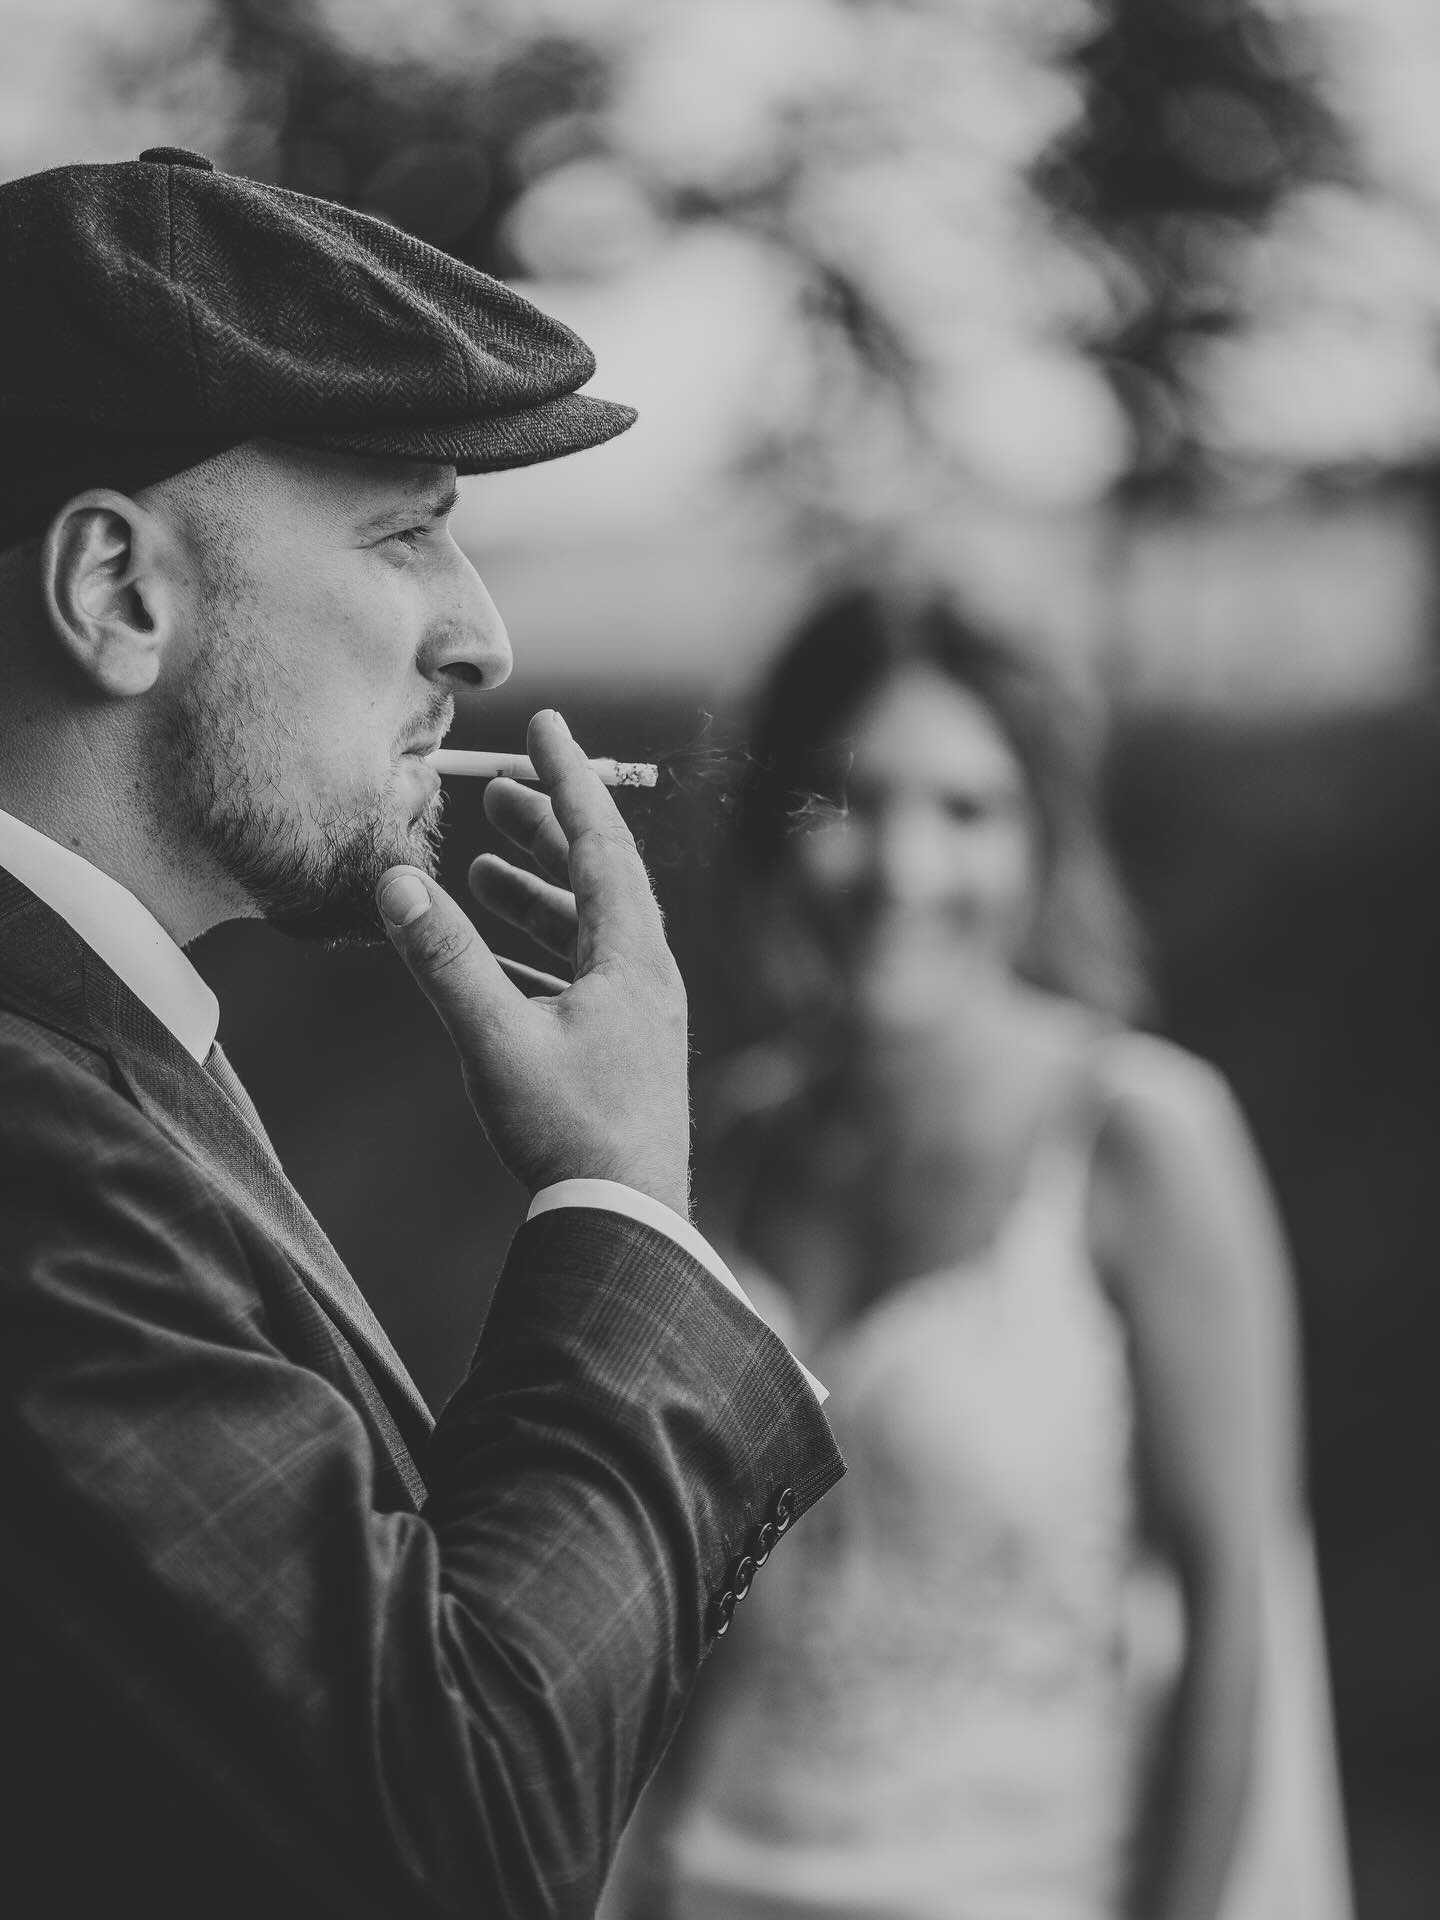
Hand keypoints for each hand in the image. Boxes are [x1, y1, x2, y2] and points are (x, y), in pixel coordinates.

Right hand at [376, 710, 690, 1215]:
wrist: (628, 1224)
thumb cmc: (571, 1136)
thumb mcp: (497, 1042)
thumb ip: (445, 962)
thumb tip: (396, 883)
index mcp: (632, 958)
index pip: (600, 843)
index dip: (567, 780)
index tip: (545, 723)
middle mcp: (646, 977)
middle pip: (600, 878)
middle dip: (548, 829)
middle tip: (497, 794)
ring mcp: (640, 1016)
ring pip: (591, 930)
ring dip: (541, 893)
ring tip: (489, 870)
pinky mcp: (625, 1052)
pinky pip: (582, 978)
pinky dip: (540, 953)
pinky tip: (498, 961)